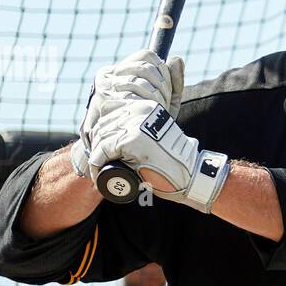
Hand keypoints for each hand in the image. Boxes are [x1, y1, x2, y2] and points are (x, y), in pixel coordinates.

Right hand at [71, 50, 185, 177]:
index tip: (166, 91)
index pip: (147, 56)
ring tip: (155, 114)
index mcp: (118, 72)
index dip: (162, 71)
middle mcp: (108, 77)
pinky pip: (135, 96)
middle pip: (147, 68)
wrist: (118, 157)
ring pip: (142, 81)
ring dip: (156, 98)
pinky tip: (148, 117)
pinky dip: (148, 106)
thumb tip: (177, 59)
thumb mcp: (162, 104)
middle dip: (162, 87)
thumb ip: (172, 82)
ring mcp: (105, 89)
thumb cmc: (142, 129)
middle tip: (162, 107)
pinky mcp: (105, 103)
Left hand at [85, 98, 232, 212]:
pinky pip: (101, 151)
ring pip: (99, 137)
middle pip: (102, 125)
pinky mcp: (129, 141)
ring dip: (96, 156)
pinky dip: (96, 165)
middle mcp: (137, 111)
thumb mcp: (154, 137)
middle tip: (98, 163)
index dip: (100, 131)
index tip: (99, 149)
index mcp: (143, 108)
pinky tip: (98, 175)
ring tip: (99, 171)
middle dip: (96, 144)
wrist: (190, 177)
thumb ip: (141, 129)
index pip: (109, 112)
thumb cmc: (173, 163)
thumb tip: (119, 132)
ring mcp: (133, 125)